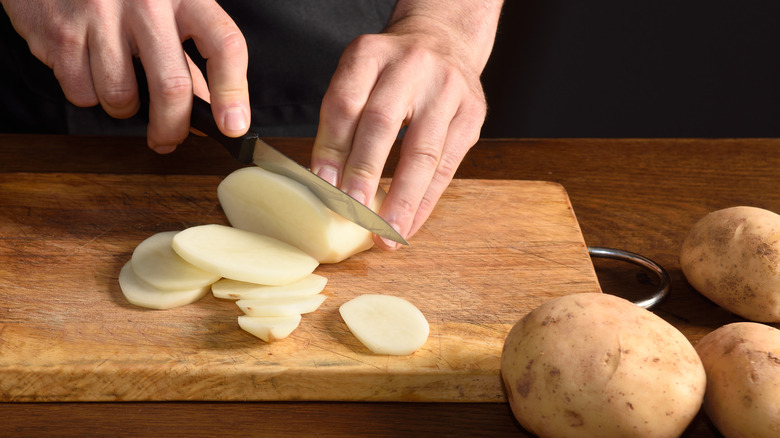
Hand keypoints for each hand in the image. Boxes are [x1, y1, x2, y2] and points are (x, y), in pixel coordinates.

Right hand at [0, 0, 249, 150]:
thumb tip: (212, 110)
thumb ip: (189, 58)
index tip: (233, 126)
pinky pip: (82, 92)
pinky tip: (86, 66)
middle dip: (172, 127)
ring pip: (121, 98)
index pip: (224, 45)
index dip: (233, 92)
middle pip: (172, 86)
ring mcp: (100, 14)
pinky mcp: (62, 31)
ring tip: (119, 85)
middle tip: (168, 139)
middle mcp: (146, 2)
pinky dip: (87, 93)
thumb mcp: (167, 11)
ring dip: (123, 109)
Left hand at [311, 1, 502, 249]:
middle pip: (383, 124)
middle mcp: (411, 66)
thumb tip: (327, 183)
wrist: (444, 40)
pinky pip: (447, 166)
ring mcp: (447, 89)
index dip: (332, 147)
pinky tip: (409, 225)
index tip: (323, 185)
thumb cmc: (390, 73)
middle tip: (352, 213)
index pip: (346, 102)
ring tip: (386, 235)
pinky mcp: (472, 114)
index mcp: (371, 53)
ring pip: (423, 151)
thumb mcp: (359, 78)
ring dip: (402, 199)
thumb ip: (342, 121)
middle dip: (365, 173)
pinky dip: (425, 201)